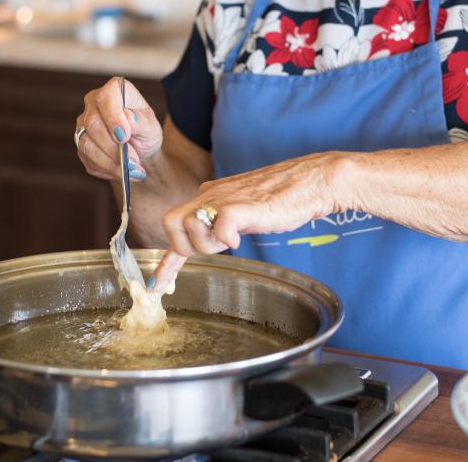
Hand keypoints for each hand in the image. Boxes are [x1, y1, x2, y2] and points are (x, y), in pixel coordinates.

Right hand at [74, 77, 162, 181]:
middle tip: (133, 162)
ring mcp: (83, 123)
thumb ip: (141, 122)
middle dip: (113, 147)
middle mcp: (93, 103)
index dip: (113, 118)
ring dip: (110, 161)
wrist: (138, 149)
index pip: (106, 98)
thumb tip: (128, 118)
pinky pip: (87, 158)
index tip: (125, 136)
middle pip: (93, 124)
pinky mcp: (80, 143)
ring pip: (87, 144)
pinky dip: (106, 169)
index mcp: (114, 90)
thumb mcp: (152, 127)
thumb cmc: (145, 132)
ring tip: (131, 170)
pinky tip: (121, 171)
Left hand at [150, 152, 345, 290]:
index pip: (174, 225)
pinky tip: (241, 238)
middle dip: (186, 247)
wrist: (310, 182)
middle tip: (213, 250)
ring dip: (208, 244)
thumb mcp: (241, 212)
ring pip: (190, 227)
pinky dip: (227, 239)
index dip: (165, 260)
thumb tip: (212, 240)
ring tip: (233, 239)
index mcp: (208, 195)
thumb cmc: (282, 197)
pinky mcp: (241, 206)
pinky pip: (218, 226)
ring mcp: (223, 198)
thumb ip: (222, 223)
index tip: (157, 285)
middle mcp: (209, 194)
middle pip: (170, 223)